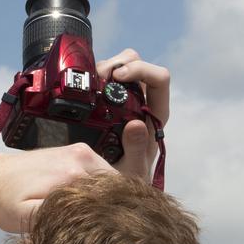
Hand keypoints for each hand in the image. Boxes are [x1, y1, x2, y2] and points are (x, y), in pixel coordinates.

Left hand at [0, 143, 113, 232]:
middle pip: (117, 186)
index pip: (116, 195)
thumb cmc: (4, 201)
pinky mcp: (74, 152)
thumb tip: (92, 222)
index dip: (117, 213)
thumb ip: (62, 218)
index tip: (111, 229)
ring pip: (109, 179)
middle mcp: (82, 157)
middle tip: (100, 225)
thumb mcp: (28, 219)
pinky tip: (82, 200)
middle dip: (112, 205)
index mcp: (75, 173)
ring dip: (105, 196)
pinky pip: (98, 172)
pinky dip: (96, 187)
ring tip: (90, 214)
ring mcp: (79, 151)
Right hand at [97, 49, 170, 181]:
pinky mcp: (107, 98)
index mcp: (155, 113)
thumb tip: (137, 125)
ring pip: (119, 64)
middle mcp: (142, 100)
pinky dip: (93, 75)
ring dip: (104, 67)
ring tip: (90, 84)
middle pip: (137, 62)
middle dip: (118, 63)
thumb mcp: (132, 169)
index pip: (159, 79)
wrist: (113, 181)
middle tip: (100, 77)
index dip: (141, 70)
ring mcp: (124, 97)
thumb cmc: (128, 177)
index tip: (119, 77)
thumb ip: (136, 149)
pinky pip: (102, 76)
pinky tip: (84, 88)